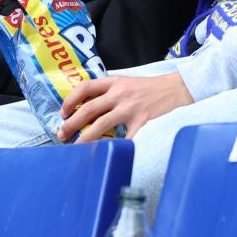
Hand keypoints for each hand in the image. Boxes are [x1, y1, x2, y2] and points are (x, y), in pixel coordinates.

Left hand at [57, 72, 193, 143]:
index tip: (62, 113)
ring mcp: (130, 108)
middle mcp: (119, 94)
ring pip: (101, 124)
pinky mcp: (142, 122)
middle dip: (71, 123)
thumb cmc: (148, 87)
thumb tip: (86, 103)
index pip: (85, 87)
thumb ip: (109, 90)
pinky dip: (115, 147)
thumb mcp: (126, 81)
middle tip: (62, 134)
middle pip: (88, 109)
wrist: (174, 88)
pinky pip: (125, 137)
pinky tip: (106, 155)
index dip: (70, 100)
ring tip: (76, 147)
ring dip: (85, 137)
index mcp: (114, 82)